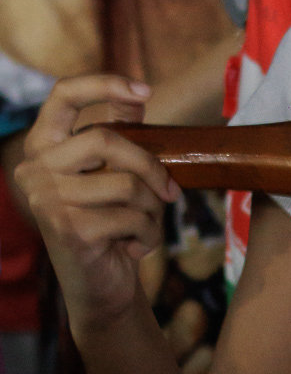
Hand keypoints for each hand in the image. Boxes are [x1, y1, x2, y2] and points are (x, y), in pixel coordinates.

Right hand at [13, 74, 178, 333]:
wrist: (101, 290)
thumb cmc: (110, 228)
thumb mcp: (113, 178)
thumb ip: (119, 137)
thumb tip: (137, 94)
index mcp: (43, 147)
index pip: (62, 95)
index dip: (103, 83)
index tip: (145, 89)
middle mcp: (34, 169)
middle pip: (105, 138)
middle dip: (151, 166)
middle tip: (172, 193)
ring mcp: (47, 199)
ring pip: (126, 184)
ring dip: (153, 210)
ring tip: (147, 227)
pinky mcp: (68, 229)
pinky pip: (132, 218)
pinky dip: (149, 235)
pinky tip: (136, 249)